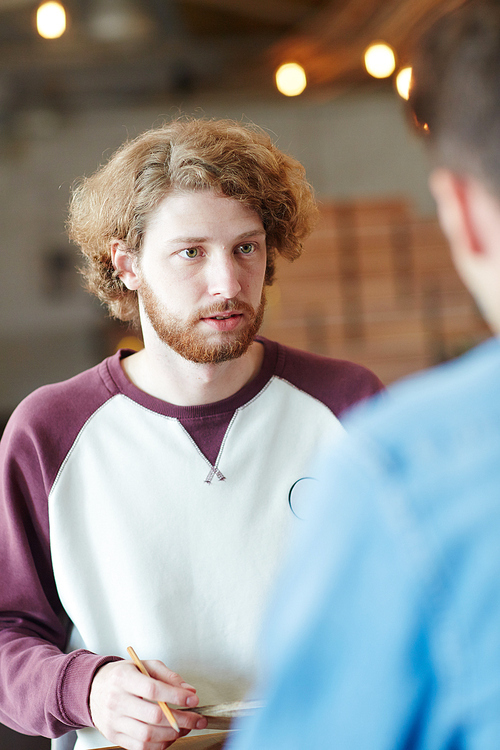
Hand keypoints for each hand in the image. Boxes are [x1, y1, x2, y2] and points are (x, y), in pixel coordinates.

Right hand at [89, 659, 207, 749]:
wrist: (93, 688)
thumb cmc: (123, 675)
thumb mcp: (144, 665)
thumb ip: (168, 676)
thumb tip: (189, 691)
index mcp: (123, 678)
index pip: (153, 689)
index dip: (176, 696)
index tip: (193, 699)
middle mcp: (116, 701)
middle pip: (153, 716)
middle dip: (181, 719)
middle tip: (197, 718)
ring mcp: (114, 721)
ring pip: (147, 735)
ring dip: (172, 734)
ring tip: (186, 727)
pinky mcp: (114, 736)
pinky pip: (139, 747)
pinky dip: (159, 745)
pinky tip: (169, 736)